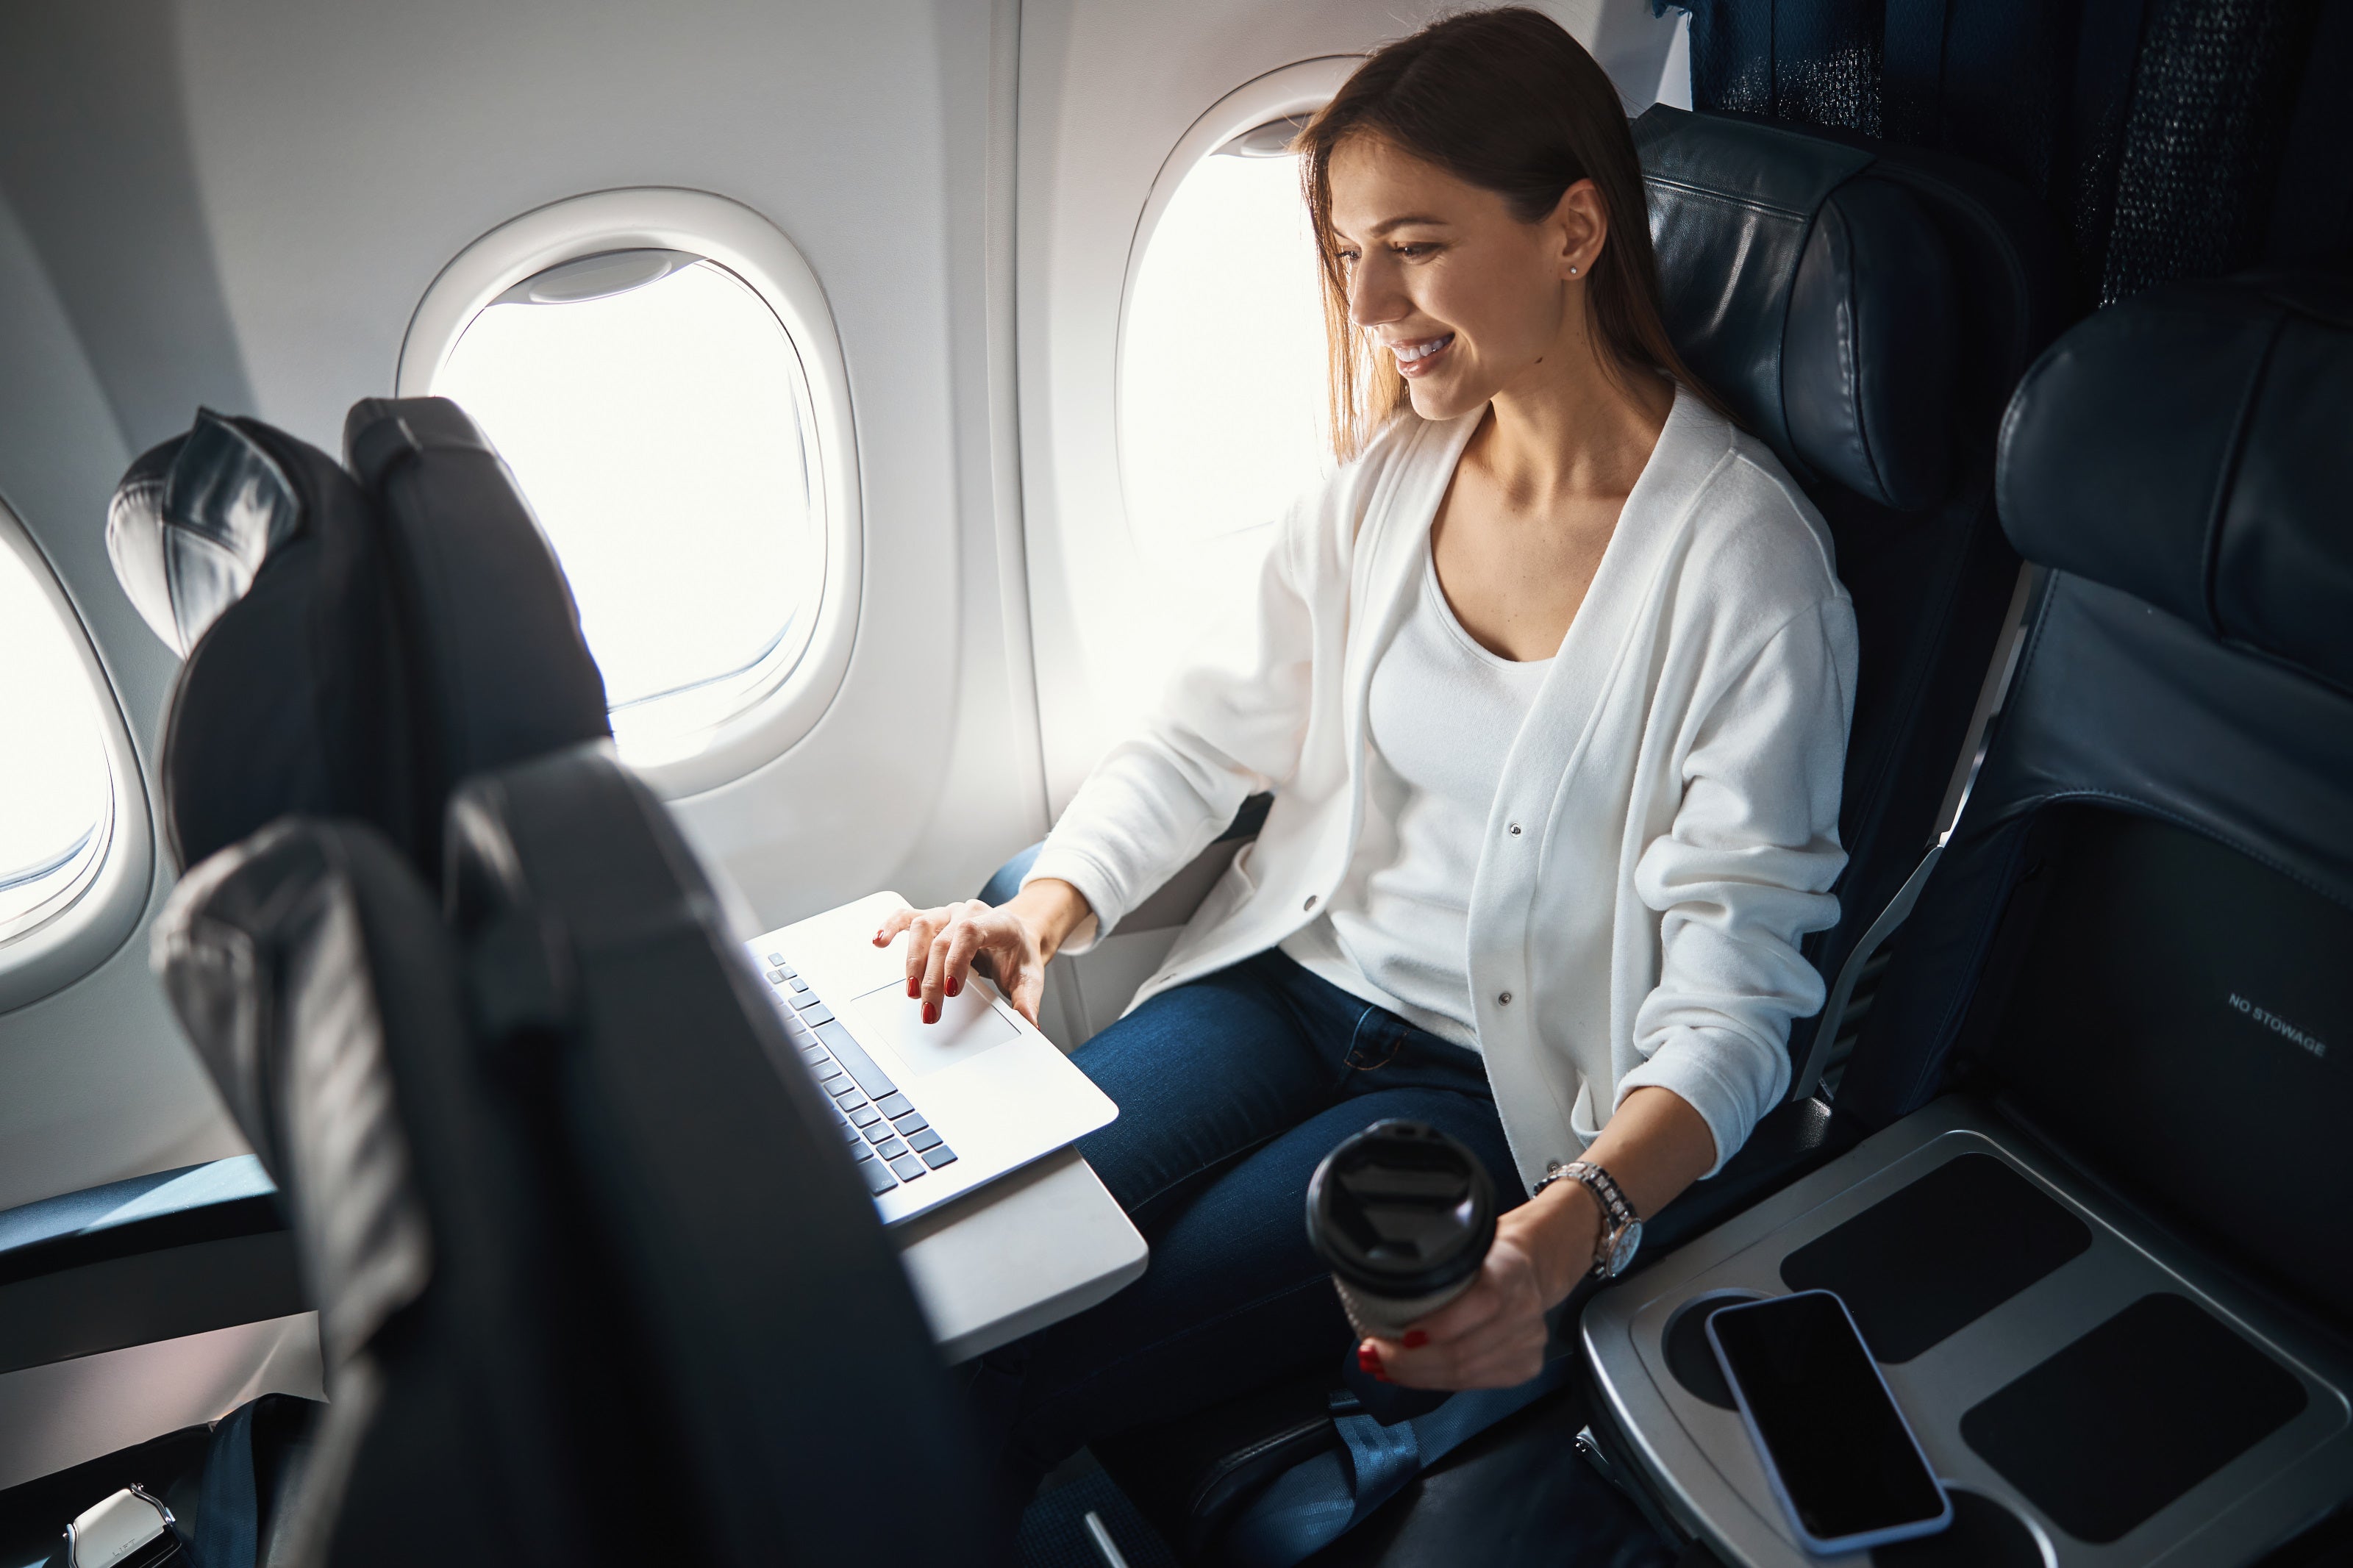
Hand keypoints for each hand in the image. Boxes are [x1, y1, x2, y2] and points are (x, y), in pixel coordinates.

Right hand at [873, 880, 1087, 1026]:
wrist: (1017, 934)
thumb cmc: (1019, 953)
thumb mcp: (1030, 976)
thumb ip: (1028, 999)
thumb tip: (1029, 1022)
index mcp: (996, 922)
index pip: (969, 932)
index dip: (956, 959)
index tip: (950, 990)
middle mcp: (968, 912)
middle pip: (942, 939)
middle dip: (932, 977)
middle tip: (930, 1009)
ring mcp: (948, 914)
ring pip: (921, 927)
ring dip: (912, 961)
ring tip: (912, 991)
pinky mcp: (933, 920)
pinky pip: (907, 917)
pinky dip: (891, 927)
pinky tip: (879, 941)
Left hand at [1363, 1180, 1599, 1390]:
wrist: (1530, 1268)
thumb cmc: (1486, 1255)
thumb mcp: (1464, 1243)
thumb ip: (1435, 1263)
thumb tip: (1378, 1285)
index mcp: (1511, 1269)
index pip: (1481, 1304)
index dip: (1438, 1325)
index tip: (1399, 1333)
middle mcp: (1526, 1309)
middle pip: (1463, 1351)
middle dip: (1409, 1360)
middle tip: (1373, 1354)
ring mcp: (1529, 1342)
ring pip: (1464, 1374)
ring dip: (1415, 1376)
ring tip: (1382, 1368)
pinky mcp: (1525, 1366)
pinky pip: (1473, 1384)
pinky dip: (1435, 1383)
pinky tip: (1408, 1377)